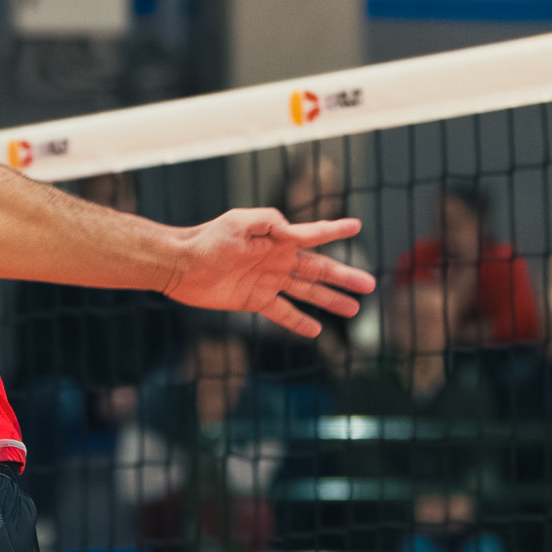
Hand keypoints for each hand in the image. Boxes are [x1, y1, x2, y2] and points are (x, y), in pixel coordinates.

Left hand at [166, 211, 374, 340]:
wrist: (182, 263)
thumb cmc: (208, 238)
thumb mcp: (239, 221)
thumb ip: (270, 222)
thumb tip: (292, 232)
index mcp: (278, 239)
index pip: (314, 234)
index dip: (335, 231)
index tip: (357, 226)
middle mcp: (278, 260)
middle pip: (319, 270)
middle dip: (345, 277)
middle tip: (370, 284)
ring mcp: (269, 281)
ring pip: (308, 292)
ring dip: (330, 300)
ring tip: (354, 309)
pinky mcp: (255, 300)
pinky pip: (283, 313)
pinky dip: (299, 322)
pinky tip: (316, 330)